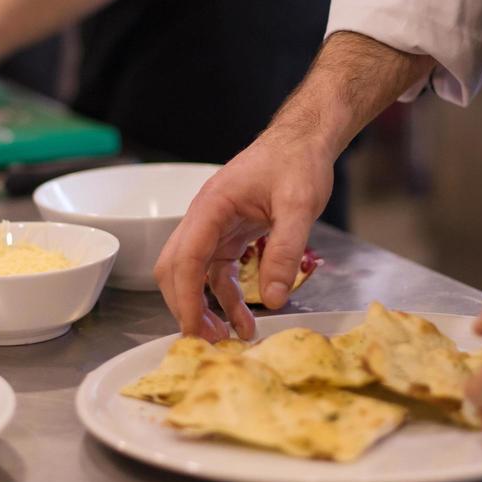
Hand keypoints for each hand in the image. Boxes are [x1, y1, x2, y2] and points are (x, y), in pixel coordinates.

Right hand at [154, 130, 334, 341]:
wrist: (304, 140)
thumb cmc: (298, 162)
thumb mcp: (299, 205)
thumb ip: (285, 251)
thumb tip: (274, 298)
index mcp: (211, 207)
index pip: (185, 259)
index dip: (186, 298)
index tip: (194, 329)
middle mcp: (205, 218)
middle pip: (176, 269)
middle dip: (186, 307)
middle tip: (208, 341)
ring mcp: (215, 228)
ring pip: (194, 275)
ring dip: (204, 307)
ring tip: (226, 339)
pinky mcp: (230, 236)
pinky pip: (218, 273)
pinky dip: (226, 298)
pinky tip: (243, 320)